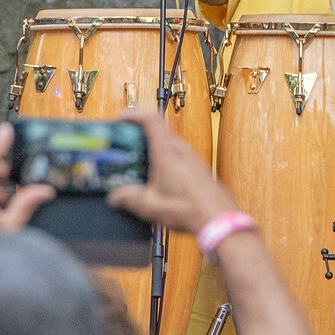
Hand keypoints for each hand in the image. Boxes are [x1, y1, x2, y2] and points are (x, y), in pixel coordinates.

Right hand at [108, 109, 236, 234]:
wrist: (219, 219)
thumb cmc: (189, 209)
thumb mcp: (150, 206)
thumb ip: (129, 198)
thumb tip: (116, 196)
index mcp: (168, 154)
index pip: (152, 120)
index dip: (134, 115)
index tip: (120, 119)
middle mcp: (182, 151)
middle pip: (159, 131)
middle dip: (139, 134)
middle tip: (124, 144)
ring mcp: (193, 158)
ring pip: (169, 143)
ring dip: (153, 147)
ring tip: (138, 161)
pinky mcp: (199, 168)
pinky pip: (178, 155)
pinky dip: (164, 158)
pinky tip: (157, 176)